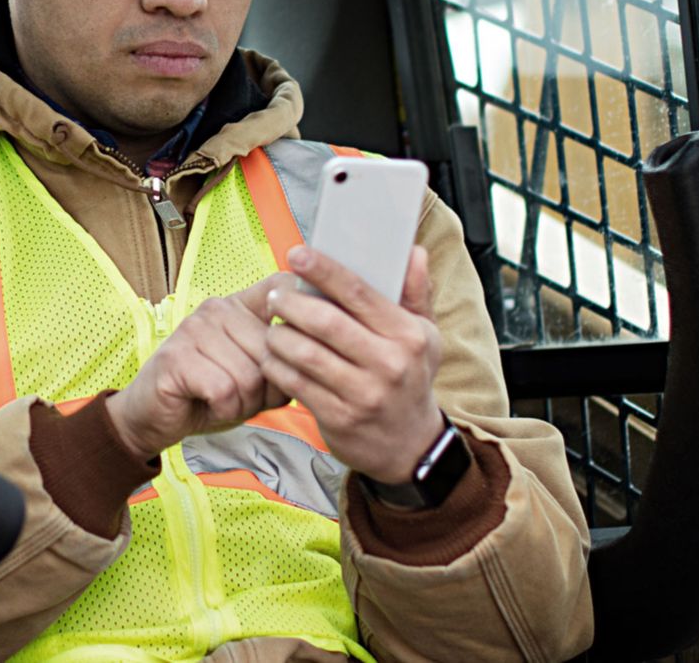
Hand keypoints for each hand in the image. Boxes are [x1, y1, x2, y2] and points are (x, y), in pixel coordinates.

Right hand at [105, 273, 299, 461]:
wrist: (156, 414)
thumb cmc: (209, 392)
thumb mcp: (255, 372)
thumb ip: (282, 358)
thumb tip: (314, 352)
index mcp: (240, 305)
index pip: (281, 286)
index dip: (301, 313)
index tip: (303, 340)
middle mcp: (218, 308)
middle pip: (273, 350)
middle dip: (266, 388)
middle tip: (243, 395)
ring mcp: (195, 329)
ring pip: (250, 374)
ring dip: (243, 402)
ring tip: (224, 400)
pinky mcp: (177, 356)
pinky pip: (224, 388)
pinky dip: (223, 407)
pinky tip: (209, 403)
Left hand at [262, 245, 446, 484]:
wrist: (411, 447)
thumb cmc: (411, 380)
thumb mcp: (426, 337)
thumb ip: (416, 293)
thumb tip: (414, 252)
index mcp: (407, 335)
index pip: (359, 292)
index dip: (324, 270)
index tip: (297, 254)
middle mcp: (388, 363)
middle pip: (325, 322)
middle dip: (292, 304)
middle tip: (276, 297)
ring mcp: (363, 393)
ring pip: (305, 353)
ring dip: (279, 336)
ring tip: (273, 328)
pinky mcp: (339, 418)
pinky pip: (295, 383)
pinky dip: (277, 366)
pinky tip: (273, 358)